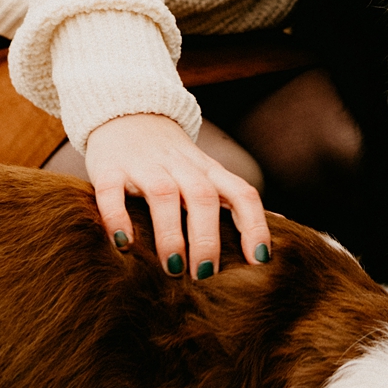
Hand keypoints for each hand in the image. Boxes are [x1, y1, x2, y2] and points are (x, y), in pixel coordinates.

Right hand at [84, 113, 269, 278]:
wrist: (124, 111)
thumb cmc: (170, 157)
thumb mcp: (205, 173)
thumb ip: (232, 200)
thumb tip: (278, 230)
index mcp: (209, 171)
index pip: (242, 193)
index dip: (254, 225)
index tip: (258, 260)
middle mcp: (181, 166)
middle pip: (203, 196)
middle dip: (207, 237)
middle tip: (205, 276)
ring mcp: (145, 165)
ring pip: (163, 194)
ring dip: (170, 233)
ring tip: (172, 269)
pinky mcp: (109, 168)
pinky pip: (113, 192)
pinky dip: (117, 218)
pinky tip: (123, 245)